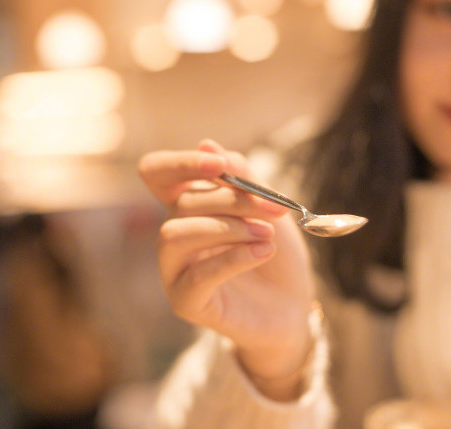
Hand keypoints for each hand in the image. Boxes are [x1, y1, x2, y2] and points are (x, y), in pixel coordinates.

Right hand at [139, 139, 315, 397]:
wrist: (292, 307)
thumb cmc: (276, 255)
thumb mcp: (268, 209)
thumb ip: (242, 179)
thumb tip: (207, 143)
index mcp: (188, 206)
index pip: (157, 173)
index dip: (180, 163)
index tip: (220, 164)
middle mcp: (174, 234)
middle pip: (183, 203)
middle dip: (233, 200)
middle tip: (275, 208)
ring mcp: (174, 270)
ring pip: (176, 234)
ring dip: (228, 229)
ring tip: (267, 235)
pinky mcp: (185, 302)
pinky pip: (196, 275)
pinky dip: (233, 259)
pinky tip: (263, 253)